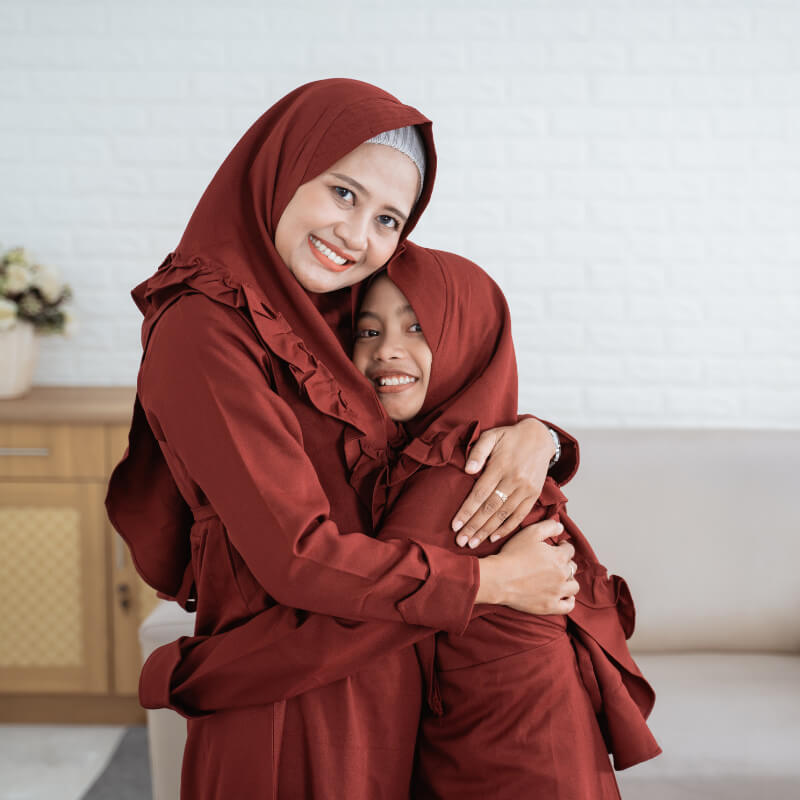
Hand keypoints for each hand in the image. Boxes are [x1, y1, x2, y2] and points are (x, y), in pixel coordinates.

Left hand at [452, 418, 555, 548]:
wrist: (539, 437)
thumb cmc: (509, 437)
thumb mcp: (491, 435)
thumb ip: (478, 451)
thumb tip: (468, 470)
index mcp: (500, 466)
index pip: (479, 494)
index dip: (466, 511)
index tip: (454, 525)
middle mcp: (514, 480)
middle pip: (490, 508)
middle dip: (473, 527)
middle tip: (460, 541)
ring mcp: (526, 489)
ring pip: (503, 515)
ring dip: (487, 531)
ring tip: (473, 543)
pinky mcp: (534, 494)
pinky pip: (519, 515)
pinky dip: (507, 528)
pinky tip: (494, 536)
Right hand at [475, 519, 577, 615]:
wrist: (499, 578)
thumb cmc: (512, 555)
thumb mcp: (530, 533)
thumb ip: (549, 526)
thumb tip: (561, 527)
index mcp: (558, 557)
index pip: (570, 550)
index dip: (563, 547)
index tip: (557, 547)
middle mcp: (561, 575)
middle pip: (572, 568)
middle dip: (565, 563)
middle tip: (554, 562)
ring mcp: (557, 592)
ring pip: (573, 586)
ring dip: (569, 580)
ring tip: (560, 578)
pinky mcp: (550, 606)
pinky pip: (569, 606)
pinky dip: (569, 600)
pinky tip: (564, 595)